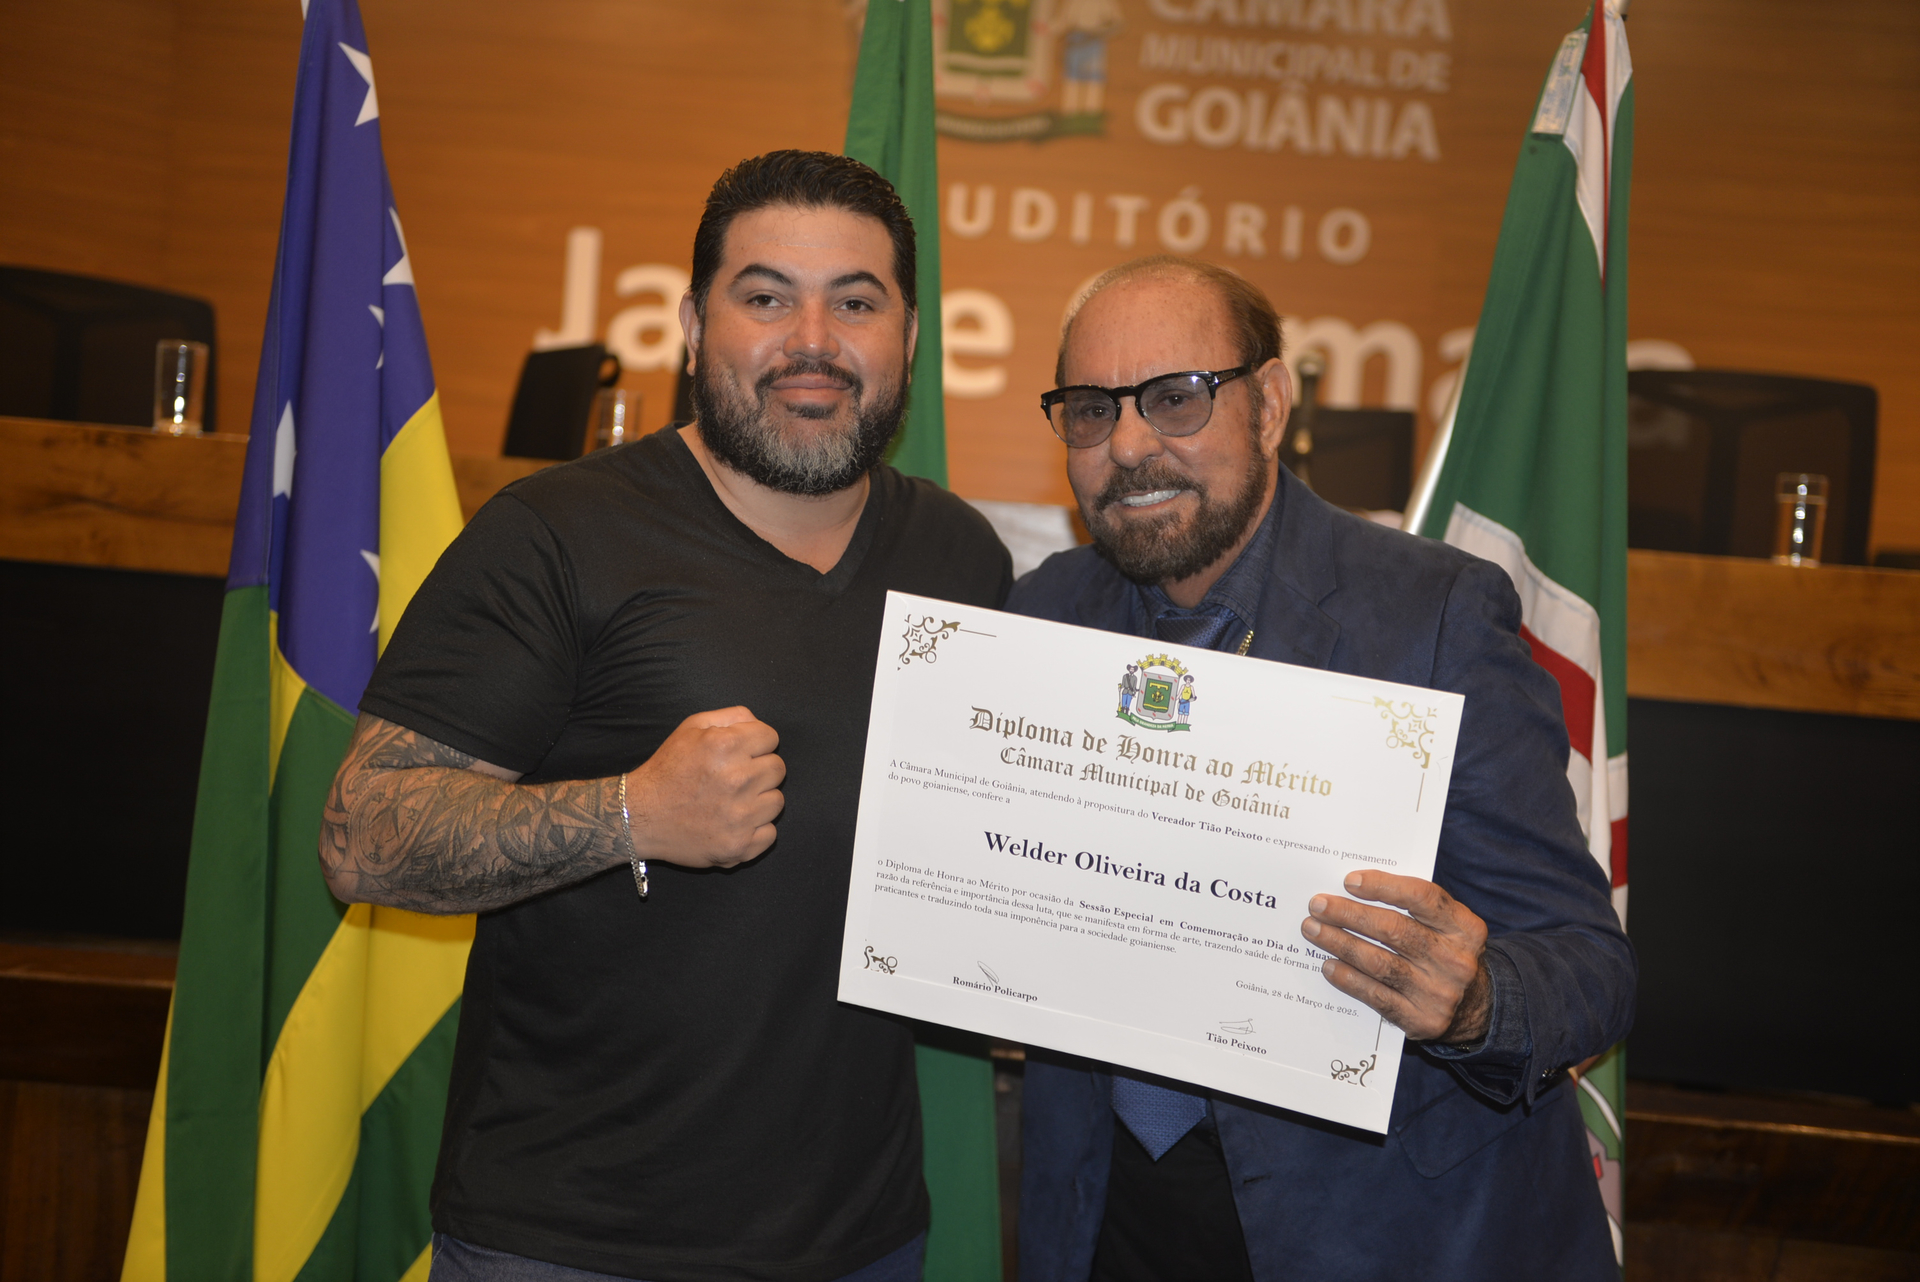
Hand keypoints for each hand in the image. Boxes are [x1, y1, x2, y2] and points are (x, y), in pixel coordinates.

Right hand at [626, 707, 784, 868]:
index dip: (756, 743)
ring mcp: (739, 817)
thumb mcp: (691, 727)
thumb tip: (759, 725)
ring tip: (732, 801)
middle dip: (759, 770)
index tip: (742, 754)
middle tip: (735, 778)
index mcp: (726, 746)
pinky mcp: (738, 846)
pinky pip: (770, 834)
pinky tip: (732, 824)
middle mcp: (736, 780)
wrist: (639, 817)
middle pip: (778, 769)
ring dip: (759, 800)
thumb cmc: (667, 769)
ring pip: (777, 802)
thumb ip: (732, 716)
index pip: (771, 738)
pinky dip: (755, 830)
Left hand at [1302, 870, 1491, 1043]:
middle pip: (1394, 930)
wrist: (1474, 1008)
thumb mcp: (1448, 925)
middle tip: (1318, 905)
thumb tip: (1354, 888)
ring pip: (1380, 963)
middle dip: (1349, 914)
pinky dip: (1349, 979)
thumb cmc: (1445, 953)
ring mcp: (1439, 993)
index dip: (1383, 886)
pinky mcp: (1421, 1020)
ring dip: (1340, 943)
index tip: (1348, 881)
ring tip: (1313, 929)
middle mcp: (1456, 961)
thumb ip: (1413, 905)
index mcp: (1465, 928)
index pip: (1422, 897)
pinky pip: (1376, 996)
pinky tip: (1328, 964)